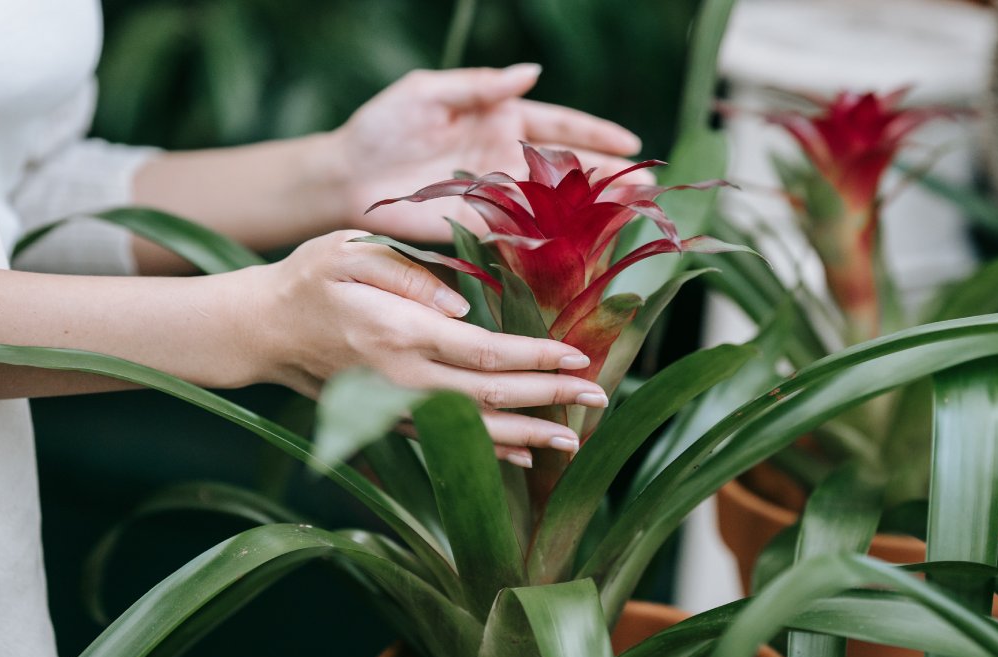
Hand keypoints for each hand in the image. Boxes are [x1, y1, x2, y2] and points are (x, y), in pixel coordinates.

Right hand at [254, 230, 605, 465]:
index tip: (578, 357)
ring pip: (474, 430)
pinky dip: (491, 450)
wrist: (259, 329)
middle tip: (600, 398)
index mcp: (400, 332)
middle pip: (490, 398)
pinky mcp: (390, 419)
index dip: (535, 358)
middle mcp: (402, 379)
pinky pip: (451, 441)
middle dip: (549, 399)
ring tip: (575, 440)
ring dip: (528, 436)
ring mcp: (396, 406)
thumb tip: (462, 305)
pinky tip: (525, 455)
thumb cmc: (308, 278)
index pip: (483, 352)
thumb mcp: (349, 251)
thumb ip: (408, 273)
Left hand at [329, 64, 656, 241]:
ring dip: (595, 208)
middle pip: (570, 165)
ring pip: (558, 201)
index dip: (597, 132)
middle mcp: (508, 158)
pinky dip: (559, 237)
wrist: (350, 176)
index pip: (561, 124)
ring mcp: (500, 194)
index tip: (631, 141)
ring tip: (633, 211)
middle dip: (611, 173)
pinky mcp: (484, 225)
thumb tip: (531, 73)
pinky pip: (528, 231)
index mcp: (501, 119)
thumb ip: (480, 84)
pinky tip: (588, 243)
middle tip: (648, 183)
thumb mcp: (428, 91)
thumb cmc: (383, 126)